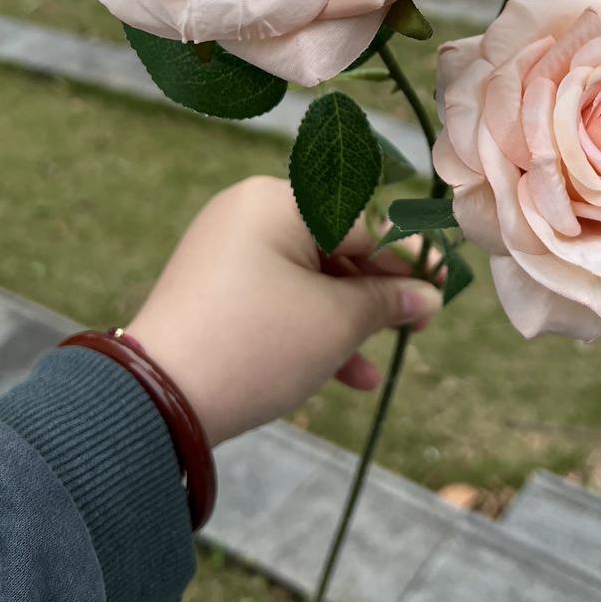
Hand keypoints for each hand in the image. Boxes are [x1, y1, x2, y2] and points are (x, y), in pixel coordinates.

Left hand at [126, 176, 441, 445]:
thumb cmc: (258, 344)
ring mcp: (226, 252)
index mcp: (278, 201)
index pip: (362, 223)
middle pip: (335, 246)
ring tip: (381, 359)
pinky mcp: (213, 291)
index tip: (440, 288)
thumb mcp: (336, 322)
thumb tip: (427, 295)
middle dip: (377, 293)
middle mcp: (249, 214)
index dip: (406, 259)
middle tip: (418, 325)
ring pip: (308, 278)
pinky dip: (311, 328)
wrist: (159, 400)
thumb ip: (387, 301)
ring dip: (348, 319)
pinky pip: (277, 298)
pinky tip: (348, 377)